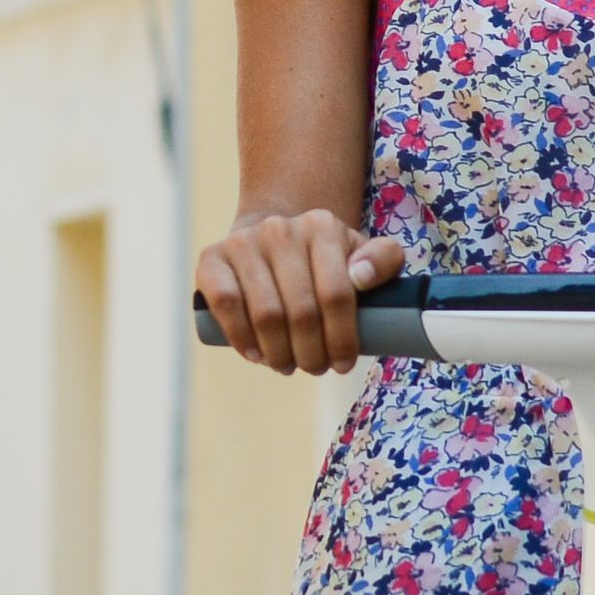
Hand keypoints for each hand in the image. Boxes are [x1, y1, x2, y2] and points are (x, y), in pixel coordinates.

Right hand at [195, 209, 405, 375]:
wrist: (271, 240)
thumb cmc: (324, 260)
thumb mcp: (361, 254)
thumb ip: (382, 260)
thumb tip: (360, 278)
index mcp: (322, 226)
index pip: (337, 294)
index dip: (341, 339)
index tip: (343, 364)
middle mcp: (280, 228)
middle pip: (301, 311)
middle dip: (311, 352)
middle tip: (315, 368)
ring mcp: (243, 242)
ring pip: (266, 314)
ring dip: (280, 353)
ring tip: (289, 365)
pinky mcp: (211, 259)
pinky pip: (225, 304)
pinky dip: (242, 337)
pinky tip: (257, 355)